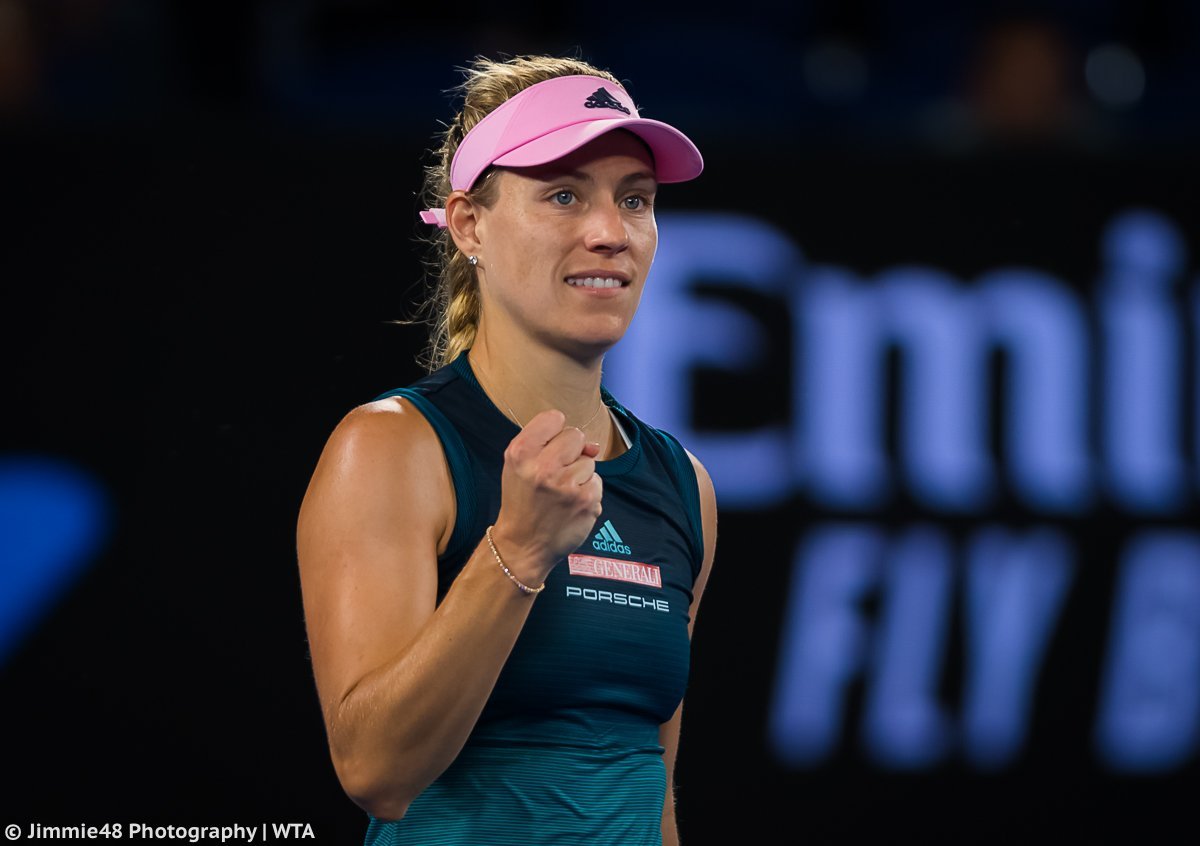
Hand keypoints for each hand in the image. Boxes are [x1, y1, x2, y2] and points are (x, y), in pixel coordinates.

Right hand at [491, 409, 602, 583]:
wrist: (523, 545)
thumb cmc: (523, 501)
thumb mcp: (519, 465)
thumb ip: (548, 443)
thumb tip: (593, 446)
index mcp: (521, 453)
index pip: (554, 417)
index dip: (554, 434)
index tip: (547, 450)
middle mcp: (542, 467)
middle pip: (576, 436)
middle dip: (570, 453)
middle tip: (553, 476)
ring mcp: (566, 485)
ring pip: (589, 461)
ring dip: (579, 476)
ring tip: (560, 494)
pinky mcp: (585, 501)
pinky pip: (597, 482)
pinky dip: (588, 493)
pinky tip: (571, 505)